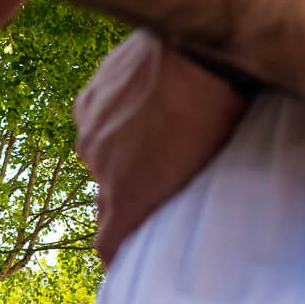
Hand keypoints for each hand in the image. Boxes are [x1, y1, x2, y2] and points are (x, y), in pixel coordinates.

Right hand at [74, 30, 246, 265]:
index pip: (107, 244)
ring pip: (101, 157)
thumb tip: (167, 210)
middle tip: (161, 182)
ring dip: (121, 155)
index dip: (119, 250)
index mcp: (126, 197)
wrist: (197, 50)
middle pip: (105, 198)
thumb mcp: (204, 170)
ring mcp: (90, 132)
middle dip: (126, 197)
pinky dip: (114, 122)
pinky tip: (143, 105)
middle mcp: (98, 169)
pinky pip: (96, 123)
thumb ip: (173, 200)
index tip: (132, 253)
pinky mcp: (89, 100)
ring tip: (157, 136)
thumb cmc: (216, 115)